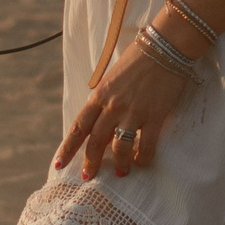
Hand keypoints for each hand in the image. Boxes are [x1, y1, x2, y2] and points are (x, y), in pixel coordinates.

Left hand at [54, 37, 194, 178]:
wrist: (164, 47)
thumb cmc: (138, 58)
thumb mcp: (112, 77)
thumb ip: (105, 98)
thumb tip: (101, 120)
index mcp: (99, 95)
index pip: (78, 127)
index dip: (68, 148)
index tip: (59, 164)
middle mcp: (112, 106)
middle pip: (95, 141)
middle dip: (90, 162)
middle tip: (88, 177)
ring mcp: (133, 112)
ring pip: (119, 147)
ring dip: (118, 163)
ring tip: (120, 171)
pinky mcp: (155, 116)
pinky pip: (146, 145)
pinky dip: (142, 158)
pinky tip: (141, 162)